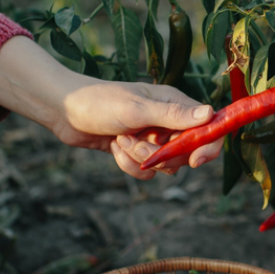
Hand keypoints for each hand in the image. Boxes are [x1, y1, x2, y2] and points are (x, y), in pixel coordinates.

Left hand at [0, 36, 221, 179]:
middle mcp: (168, 122)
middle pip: (187, 153)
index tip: (195, 160)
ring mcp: (153, 138)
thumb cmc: (99, 101)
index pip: (208, 127)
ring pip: (165, 165)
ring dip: (141, 159)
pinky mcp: (138, 152)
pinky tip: (114, 148)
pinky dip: (129, 165)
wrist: (64, 111)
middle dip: (162, 155)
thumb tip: (210, 114)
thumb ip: (173, 115)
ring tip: (121, 141)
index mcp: (175, 104)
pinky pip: (146, 171)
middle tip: (138, 143)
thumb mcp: (137, 109)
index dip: (208, 145)